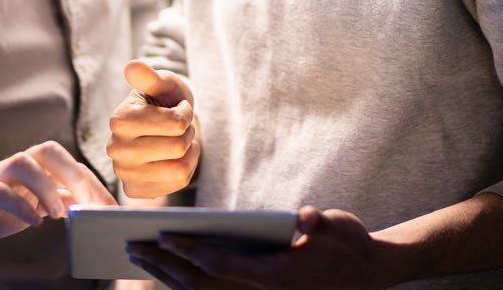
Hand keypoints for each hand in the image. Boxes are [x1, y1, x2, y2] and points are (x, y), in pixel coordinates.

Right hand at [0, 140, 115, 244]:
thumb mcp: (32, 204)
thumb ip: (57, 199)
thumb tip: (91, 204)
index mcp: (35, 163)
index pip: (71, 167)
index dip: (93, 185)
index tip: (109, 210)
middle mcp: (19, 162)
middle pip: (52, 153)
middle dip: (76, 177)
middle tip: (92, 206)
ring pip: (26, 165)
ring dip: (47, 189)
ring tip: (60, 214)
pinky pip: (2, 192)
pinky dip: (21, 205)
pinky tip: (34, 221)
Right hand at [108, 60, 200, 197]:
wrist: (162, 128)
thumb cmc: (163, 101)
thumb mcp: (162, 84)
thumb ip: (150, 77)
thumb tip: (133, 67)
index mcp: (119, 119)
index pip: (176, 123)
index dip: (185, 113)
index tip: (176, 108)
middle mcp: (116, 149)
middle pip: (178, 146)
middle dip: (187, 132)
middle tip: (178, 126)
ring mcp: (124, 173)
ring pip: (180, 167)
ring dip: (188, 151)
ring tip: (176, 140)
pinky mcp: (137, 191)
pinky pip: (178, 182)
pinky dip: (184, 167)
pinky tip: (171, 158)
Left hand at [125, 206, 395, 289]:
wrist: (369, 272)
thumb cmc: (349, 243)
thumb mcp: (336, 225)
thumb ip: (316, 222)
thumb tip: (304, 218)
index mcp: (277, 275)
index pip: (221, 265)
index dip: (191, 251)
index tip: (163, 236)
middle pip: (201, 284)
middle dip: (165, 266)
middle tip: (132, 247)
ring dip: (168, 277)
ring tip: (139, 257)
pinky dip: (185, 282)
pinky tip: (166, 270)